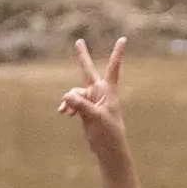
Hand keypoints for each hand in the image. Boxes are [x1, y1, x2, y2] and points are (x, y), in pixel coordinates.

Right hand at [55, 34, 133, 153]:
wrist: (108, 148)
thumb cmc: (108, 132)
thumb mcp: (94, 117)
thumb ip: (80, 105)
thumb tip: (66, 96)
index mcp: (108, 91)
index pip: (113, 68)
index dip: (117, 53)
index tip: (123, 39)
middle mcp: (100, 92)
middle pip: (88, 71)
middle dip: (82, 57)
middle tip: (78, 41)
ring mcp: (92, 100)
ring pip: (75, 92)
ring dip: (69, 100)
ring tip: (65, 112)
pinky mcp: (85, 109)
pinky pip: (72, 102)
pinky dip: (67, 106)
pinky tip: (63, 113)